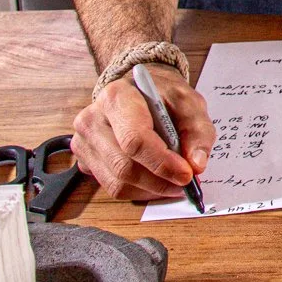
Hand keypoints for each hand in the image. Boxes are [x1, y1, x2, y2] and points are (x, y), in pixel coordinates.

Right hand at [71, 64, 213, 201]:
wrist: (139, 90)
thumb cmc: (161, 95)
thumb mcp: (188, 102)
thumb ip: (197, 130)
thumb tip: (196, 164)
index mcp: (116, 97)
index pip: (134, 139)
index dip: (161, 162)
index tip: (186, 174)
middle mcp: (92, 119)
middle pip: (124, 166)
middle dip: (159, 180)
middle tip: (185, 183)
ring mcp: (84, 142)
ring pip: (117, 182)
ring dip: (151, 189)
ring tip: (174, 182)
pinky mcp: (85, 160)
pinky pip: (112, 187)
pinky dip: (139, 190)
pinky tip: (156, 180)